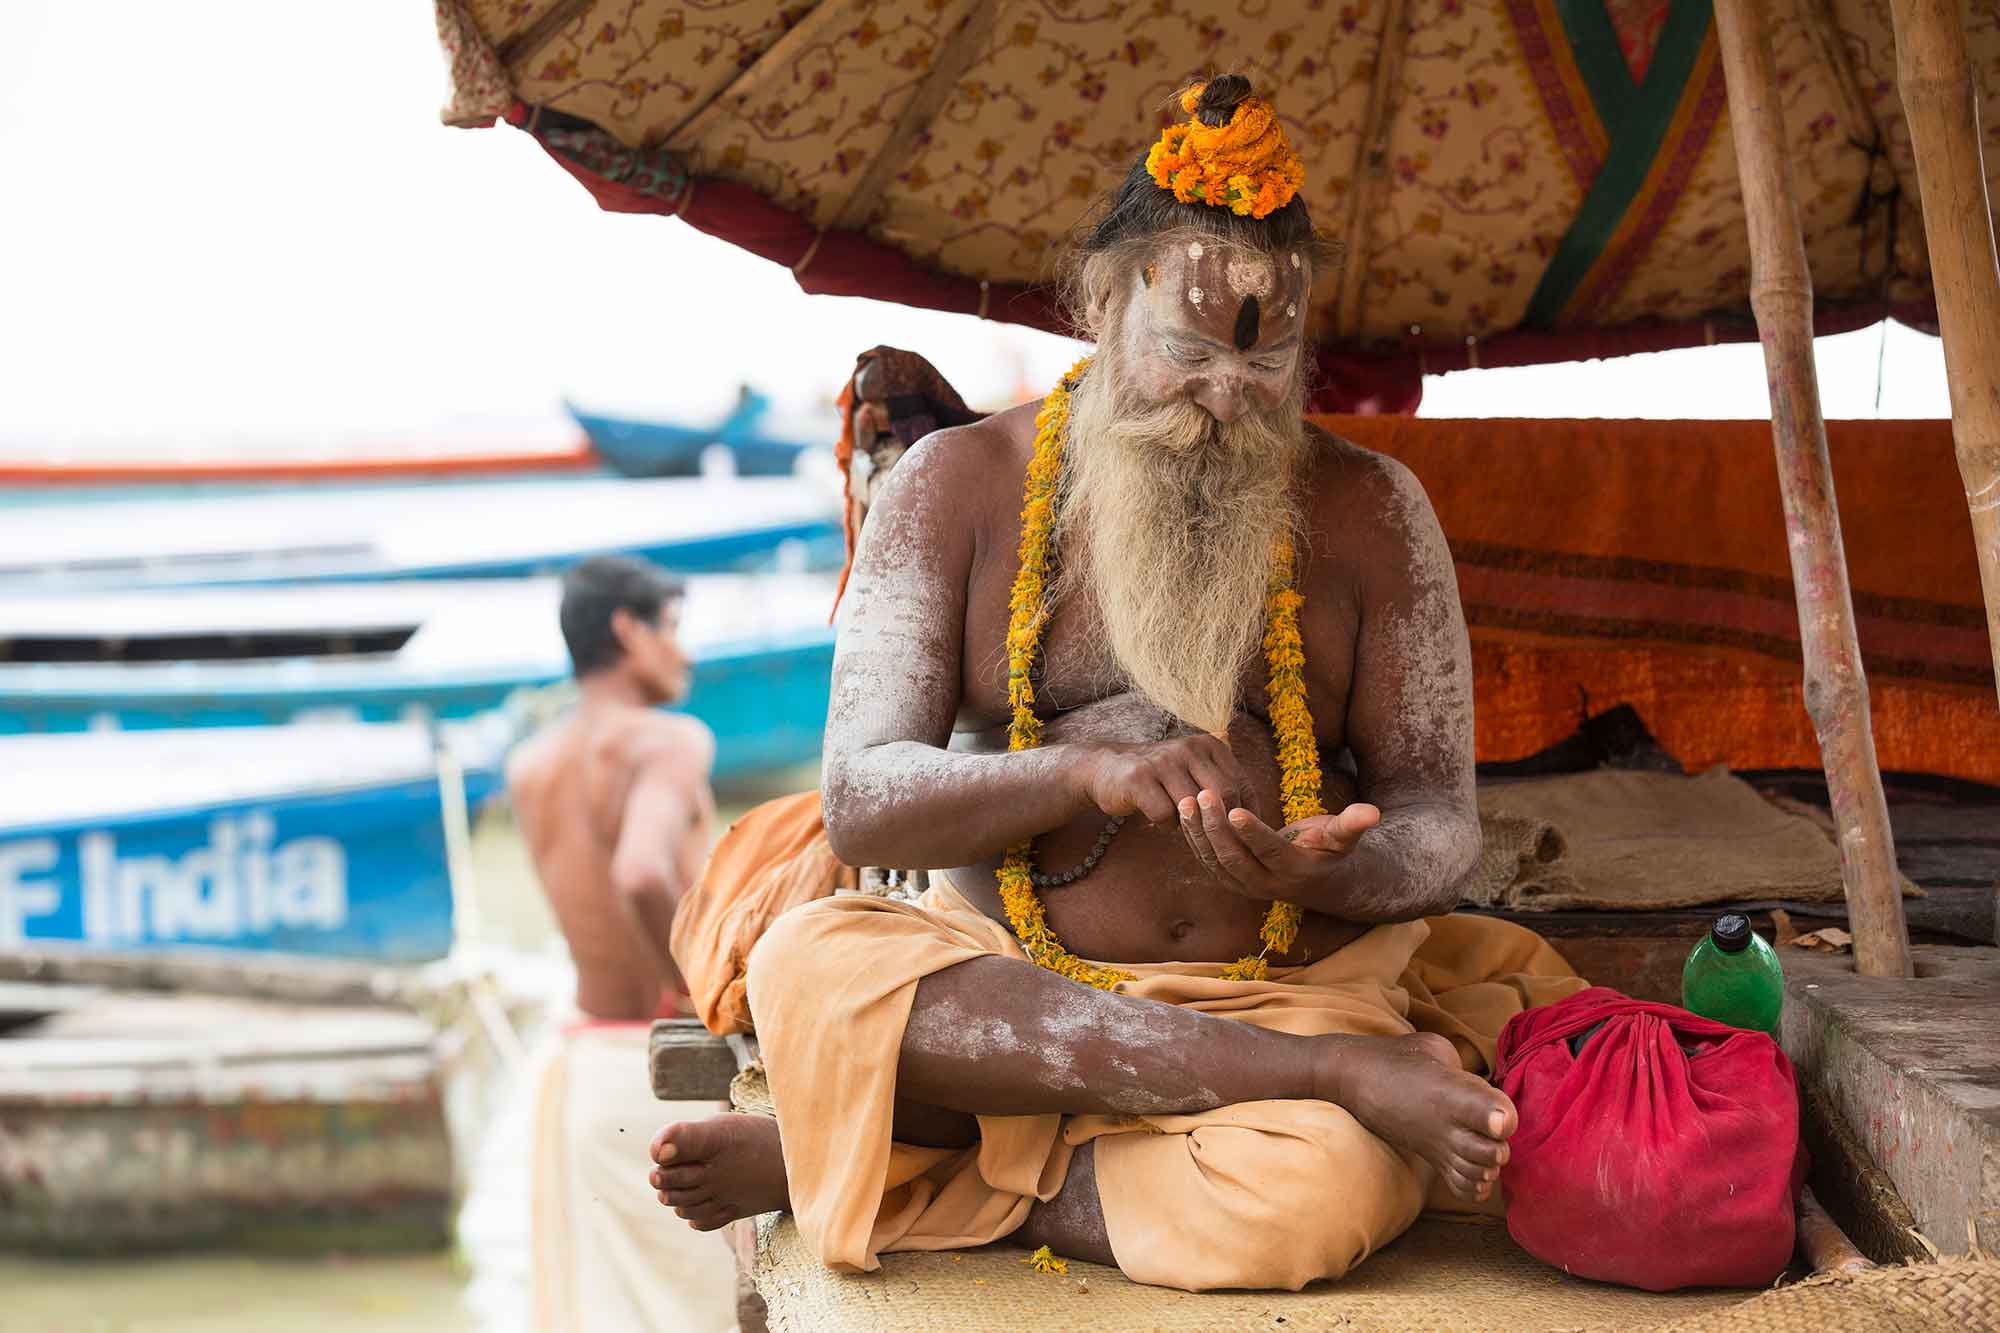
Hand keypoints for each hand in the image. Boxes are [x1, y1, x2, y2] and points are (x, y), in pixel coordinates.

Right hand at [1074, 734, 1247, 825]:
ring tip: (1182, 825)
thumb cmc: (1160, 779)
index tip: (1239, 835)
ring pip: (1195, 807)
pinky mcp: (1139, 778)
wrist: (1108, 769)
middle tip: (1212, 839)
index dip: (1244, 815)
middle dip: (1220, 823)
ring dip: (1190, 825)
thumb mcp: (1195, 773)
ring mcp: (1163, 761)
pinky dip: (1166, 826)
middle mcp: (1189, 747)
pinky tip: (1159, 820)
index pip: (1241, 784)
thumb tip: (1257, 823)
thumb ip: (1223, 788)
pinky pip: (1165, 815)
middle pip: (1223, 795)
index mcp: (1209, 745)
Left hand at [1179, 797, 1380, 899]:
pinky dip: (1194, 840)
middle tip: (1204, 795)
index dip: (1252, 832)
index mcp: (1294, 870)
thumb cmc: (1332, 850)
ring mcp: (1246, 887)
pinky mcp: (1231, 882)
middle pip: (1235, 858)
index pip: (1269, 851)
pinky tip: (1184, 813)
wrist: (1320, 883)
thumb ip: (1354, 824)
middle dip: (1216, 827)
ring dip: (1198, 833)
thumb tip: (1374, 812)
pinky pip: (1208, 863)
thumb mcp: (1344, 837)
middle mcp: (1267, 884)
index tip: (1236, 810)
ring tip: (1186, 801)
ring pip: (1216, 862)